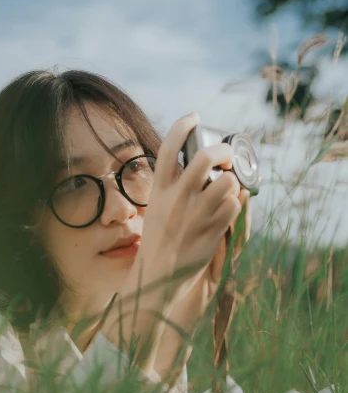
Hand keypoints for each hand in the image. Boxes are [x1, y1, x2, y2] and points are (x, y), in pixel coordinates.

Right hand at [102, 113, 242, 372]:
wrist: (159, 276)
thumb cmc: (158, 241)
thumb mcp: (156, 208)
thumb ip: (172, 186)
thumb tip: (193, 164)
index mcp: (158, 191)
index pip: (167, 149)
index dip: (181, 127)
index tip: (194, 116)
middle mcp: (176, 200)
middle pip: (204, 159)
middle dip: (221, 152)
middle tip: (226, 155)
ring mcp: (195, 217)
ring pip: (227, 183)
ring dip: (233, 181)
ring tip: (229, 186)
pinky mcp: (212, 233)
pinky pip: (234, 207)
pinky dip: (237, 204)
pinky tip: (230, 207)